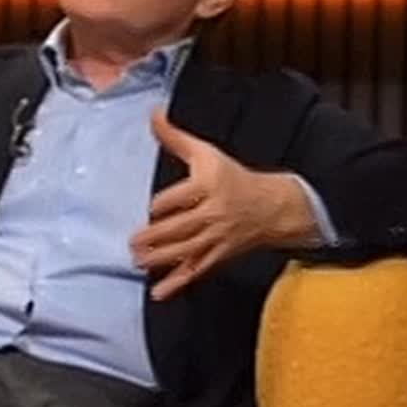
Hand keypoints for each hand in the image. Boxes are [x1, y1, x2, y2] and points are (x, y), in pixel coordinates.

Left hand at [131, 109, 318, 300]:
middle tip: (133, 242)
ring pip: (186, 251)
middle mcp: (213, 214)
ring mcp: (216, 238)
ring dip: (161, 259)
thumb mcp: (205, 153)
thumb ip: (175, 137)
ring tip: (137, 261)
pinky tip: (158, 292)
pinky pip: (196, 271)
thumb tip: (153, 113)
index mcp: (208, 187)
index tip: (151, 209)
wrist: (274, 207)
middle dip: (157, 237)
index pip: (182, 198)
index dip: (165, 204)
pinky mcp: (217, 256)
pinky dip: (177, 283)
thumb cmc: (232, 177)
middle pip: (182, 227)